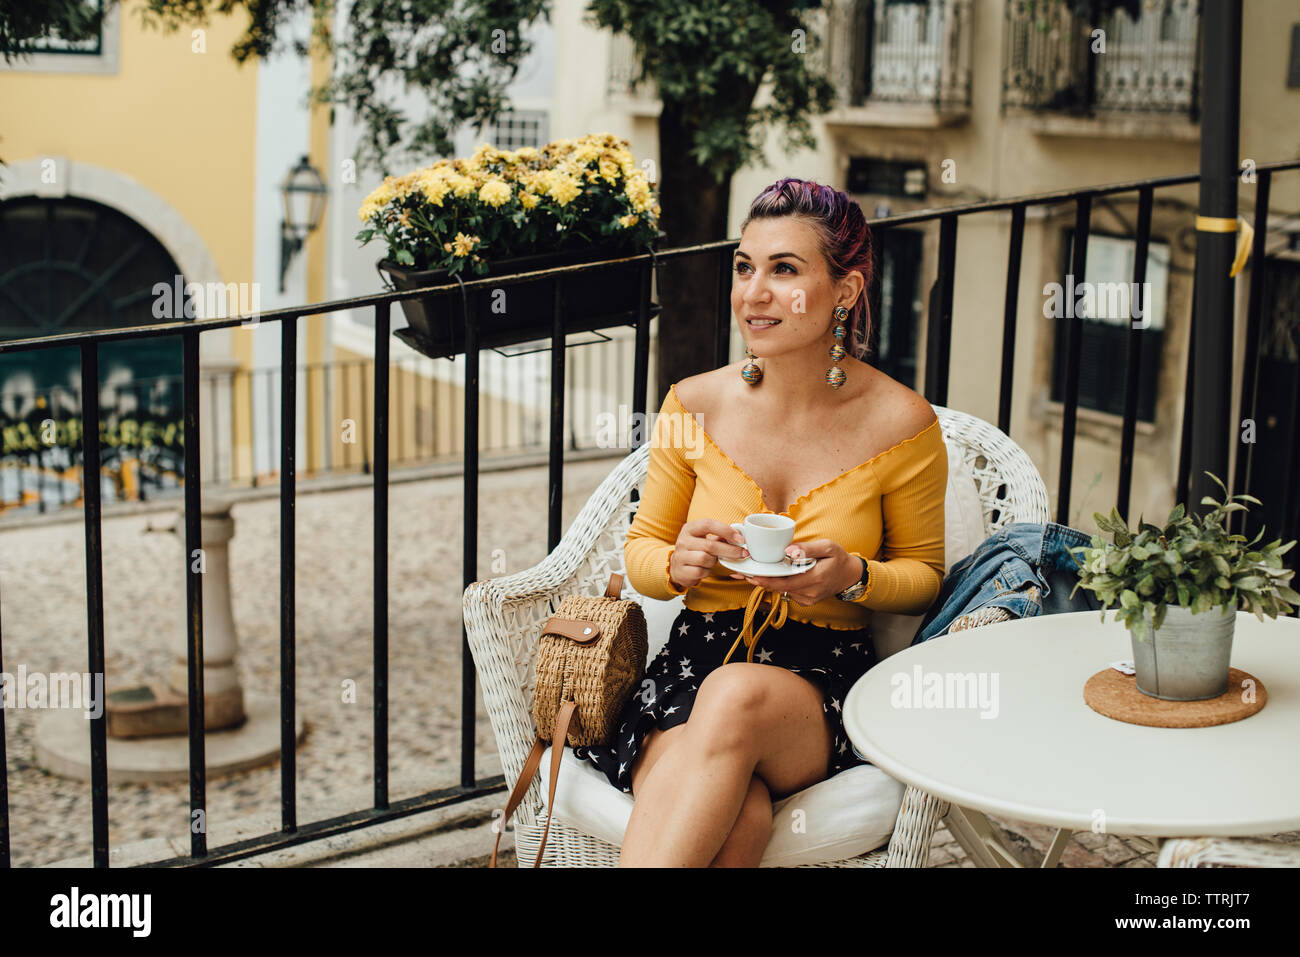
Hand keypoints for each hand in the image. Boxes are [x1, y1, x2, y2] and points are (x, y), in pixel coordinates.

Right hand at [669, 518, 749, 590]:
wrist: (677, 566)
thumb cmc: (695, 550)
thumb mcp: (703, 539)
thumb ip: (718, 536)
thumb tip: (739, 537)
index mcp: (689, 528)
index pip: (708, 524)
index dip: (726, 530)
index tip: (740, 539)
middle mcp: (683, 541)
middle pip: (710, 545)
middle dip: (730, 550)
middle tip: (743, 553)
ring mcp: (680, 556)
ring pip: (705, 559)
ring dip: (714, 561)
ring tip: (713, 560)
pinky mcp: (681, 571)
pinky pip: (700, 572)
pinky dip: (707, 571)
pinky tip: (705, 569)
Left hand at [728, 538, 861, 605]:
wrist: (849, 576)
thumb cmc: (838, 558)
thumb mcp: (828, 547)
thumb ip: (808, 548)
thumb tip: (789, 550)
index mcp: (815, 579)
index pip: (785, 582)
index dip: (767, 580)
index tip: (751, 575)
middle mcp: (810, 593)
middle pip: (780, 588)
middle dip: (761, 581)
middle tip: (743, 573)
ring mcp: (807, 599)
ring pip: (782, 591)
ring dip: (768, 582)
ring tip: (751, 572)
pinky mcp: (806, 601)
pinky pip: (788, 593)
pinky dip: (778, 585)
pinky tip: (770, 576)